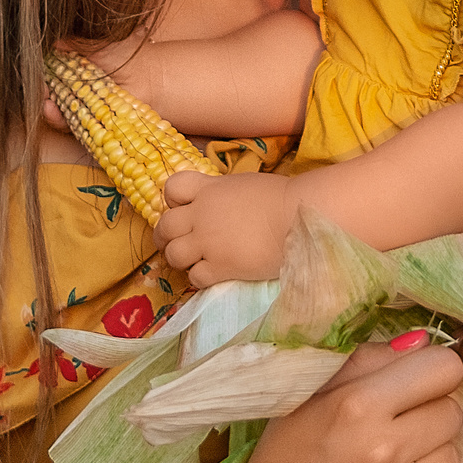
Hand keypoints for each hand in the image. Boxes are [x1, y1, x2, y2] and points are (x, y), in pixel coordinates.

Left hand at [159, 169, 300, 284]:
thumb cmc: (281, 197)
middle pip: (165, 226)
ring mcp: (208, 242)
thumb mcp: (244, 184)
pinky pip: (195, 277)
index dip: (173, 200)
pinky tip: (212, 273)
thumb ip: (224, 193)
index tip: (183, 208)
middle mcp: (201, 215)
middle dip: (165, 236)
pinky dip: (200, 277)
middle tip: (175, 242)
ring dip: (180, 259)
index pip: (172, 188)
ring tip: (193, 260)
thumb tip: (221, 204)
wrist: (297, 218)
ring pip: (174, 254)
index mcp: (209, 190)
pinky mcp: (220, 267)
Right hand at [204, 339, 462, 462]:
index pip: (443, 367)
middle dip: (426, 416)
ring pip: (454, 456)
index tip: (410, 389)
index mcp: (356, 407)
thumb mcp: (304, 402)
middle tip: (391, 433)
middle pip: (452, 411)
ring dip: (428, 459)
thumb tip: (422, 340)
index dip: (428, 374)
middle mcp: (386, 452)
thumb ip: (365, 362)